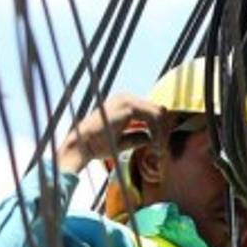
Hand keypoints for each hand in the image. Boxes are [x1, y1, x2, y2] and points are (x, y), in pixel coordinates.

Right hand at [55, 93, 171, 174]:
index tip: (158, 148)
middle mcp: (126, 97)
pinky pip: (154, 117)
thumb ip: (139, 135)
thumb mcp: (124, 140)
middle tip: (160, 149)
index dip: (160, 130)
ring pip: (159, 113)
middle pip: (159, 110)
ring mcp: (127, 99)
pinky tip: (153, 146)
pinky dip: (158, 132)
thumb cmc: (99, 145)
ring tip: (157, 150)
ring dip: (162, 133)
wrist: (82, 145)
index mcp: (124, 103)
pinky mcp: (128, 106)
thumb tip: (153, 137)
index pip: (153, 111)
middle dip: (164, 130)